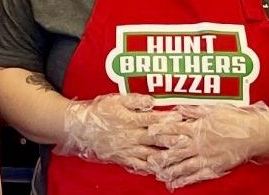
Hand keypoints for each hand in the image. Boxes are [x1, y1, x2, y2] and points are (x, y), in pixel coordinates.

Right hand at [55, 93, 171, 174]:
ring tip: (179, 156)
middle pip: (155, 138)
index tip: (181, 118)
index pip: (153, 119)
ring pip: (150, 154)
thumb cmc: (99, 111)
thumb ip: (134, 100)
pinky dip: (150, 168)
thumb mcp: (115, 100)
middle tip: (187, 140)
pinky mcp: (123, 158)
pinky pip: (139, 165)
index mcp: (130, 120)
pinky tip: (161, 170)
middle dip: (172, 139)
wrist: (81, 128)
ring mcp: (127, 149)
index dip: (167, 119)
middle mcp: (131, 136)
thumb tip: (151, 101)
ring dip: (165, 155)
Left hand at [145, 103, 268, 189]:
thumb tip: (178, 109)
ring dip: (169, 170)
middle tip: (147, 159)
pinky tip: (174, 184)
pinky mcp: (213, 167)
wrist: (254, 134)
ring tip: (157, 174)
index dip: (160, 131)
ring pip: (183, 166)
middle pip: (175, 151)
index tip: (148, 132)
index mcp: (197, 128)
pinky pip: (196, 176)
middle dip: (160, 155)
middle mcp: (199, 144)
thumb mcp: (214, 109)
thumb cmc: (235, 119)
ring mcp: (206, 157)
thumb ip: (194, 110)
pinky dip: (184, 180)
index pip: (174, 129)